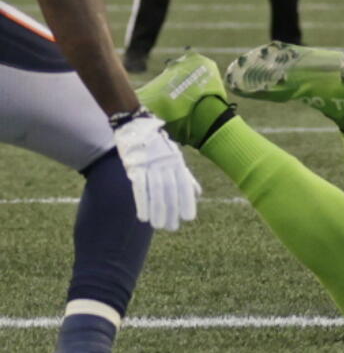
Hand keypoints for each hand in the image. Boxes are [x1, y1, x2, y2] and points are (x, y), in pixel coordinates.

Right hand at [111, 112, 201, 230]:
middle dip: (172, 210)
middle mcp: (166, 164)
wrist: (136, 125)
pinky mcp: (135, 167)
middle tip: (172, 227)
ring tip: (158, 226)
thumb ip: (186, 177)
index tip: (188, 218)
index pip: (184, 185)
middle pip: (170, 191)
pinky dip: (142, 203)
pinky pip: (139, 188)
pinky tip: (143, 216)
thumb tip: (198, 194)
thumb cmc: (158, 146)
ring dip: (157, 210)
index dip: (186, 202)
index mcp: (177, 162)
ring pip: (156, 191)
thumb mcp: (175, 158)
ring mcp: (150, 165)